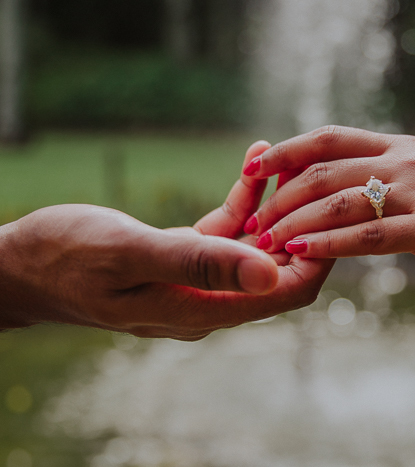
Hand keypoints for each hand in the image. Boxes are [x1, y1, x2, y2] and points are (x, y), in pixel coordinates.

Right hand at [0, 142, 332, 339]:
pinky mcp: (180, 261)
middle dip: (301, 220)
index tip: (330, 205)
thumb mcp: (131, 252)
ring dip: (274, 203)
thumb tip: (273, 276)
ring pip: (255, 245)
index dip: (319, 251)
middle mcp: (208, 304)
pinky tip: (254, 159)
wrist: (18, 265)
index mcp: (204, 311)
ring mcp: (195, 284)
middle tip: (316, 169)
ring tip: (288, 155)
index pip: (289, 291)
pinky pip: (225, 231)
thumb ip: (201, 264)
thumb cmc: (64, 256)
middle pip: (279, 268)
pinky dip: (241, 198)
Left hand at [241, 125, 414, 296]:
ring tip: (262, 242)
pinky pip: (368, 235)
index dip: (285, 149)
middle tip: (247, 219)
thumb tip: (366, 194)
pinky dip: (327, 245)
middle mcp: (406, 161)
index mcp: (405, 148)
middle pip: (322, 168)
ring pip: (337, 201)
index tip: (253, 165)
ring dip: (291, 222)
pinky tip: (301, 255)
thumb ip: (401, 182)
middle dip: (277, 193)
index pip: (330, 138)